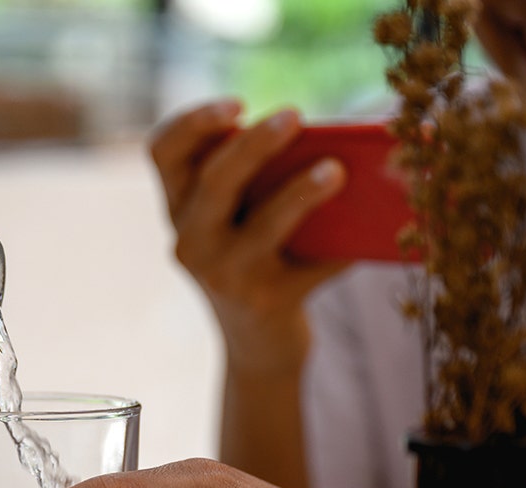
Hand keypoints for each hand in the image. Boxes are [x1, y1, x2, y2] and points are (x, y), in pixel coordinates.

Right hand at [149, 101, 347, 374]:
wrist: (259, 345)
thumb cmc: (259, 260)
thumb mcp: (242, 217)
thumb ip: (263, 176)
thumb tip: (336, 135)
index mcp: (180, 206)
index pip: (163, 151)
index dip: (193, 122)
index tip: (238, 105)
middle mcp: (190, 239)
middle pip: (215, 179)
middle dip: (255, 144)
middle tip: (295, 116)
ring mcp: (224, 274)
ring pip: (263, 223)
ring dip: (301, 193)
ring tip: (336, 171)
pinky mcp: (266, 300)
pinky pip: (309, 263)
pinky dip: (340, 247)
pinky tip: (362, 240)